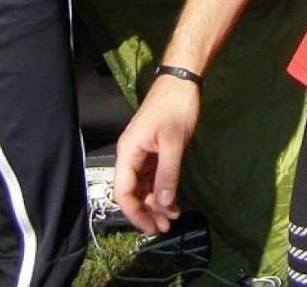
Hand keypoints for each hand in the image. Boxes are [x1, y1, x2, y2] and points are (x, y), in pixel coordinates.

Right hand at [113, 75, 200, 233]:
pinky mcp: (154, 150)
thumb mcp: (173, 142)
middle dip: (147, 211)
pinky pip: (153, 176)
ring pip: (144, 186)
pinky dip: (162, 189)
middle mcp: (131, 154)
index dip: (134, 212)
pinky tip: (173, 201)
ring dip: (156, 202)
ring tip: (172, 217)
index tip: (151, 226)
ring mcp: (143, 152)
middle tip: (165, 227)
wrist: (183, 80)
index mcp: (128, 151)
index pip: (123, 191)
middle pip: (133, 191)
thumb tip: (162, 203)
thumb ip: (167, 174)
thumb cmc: (175, 107)